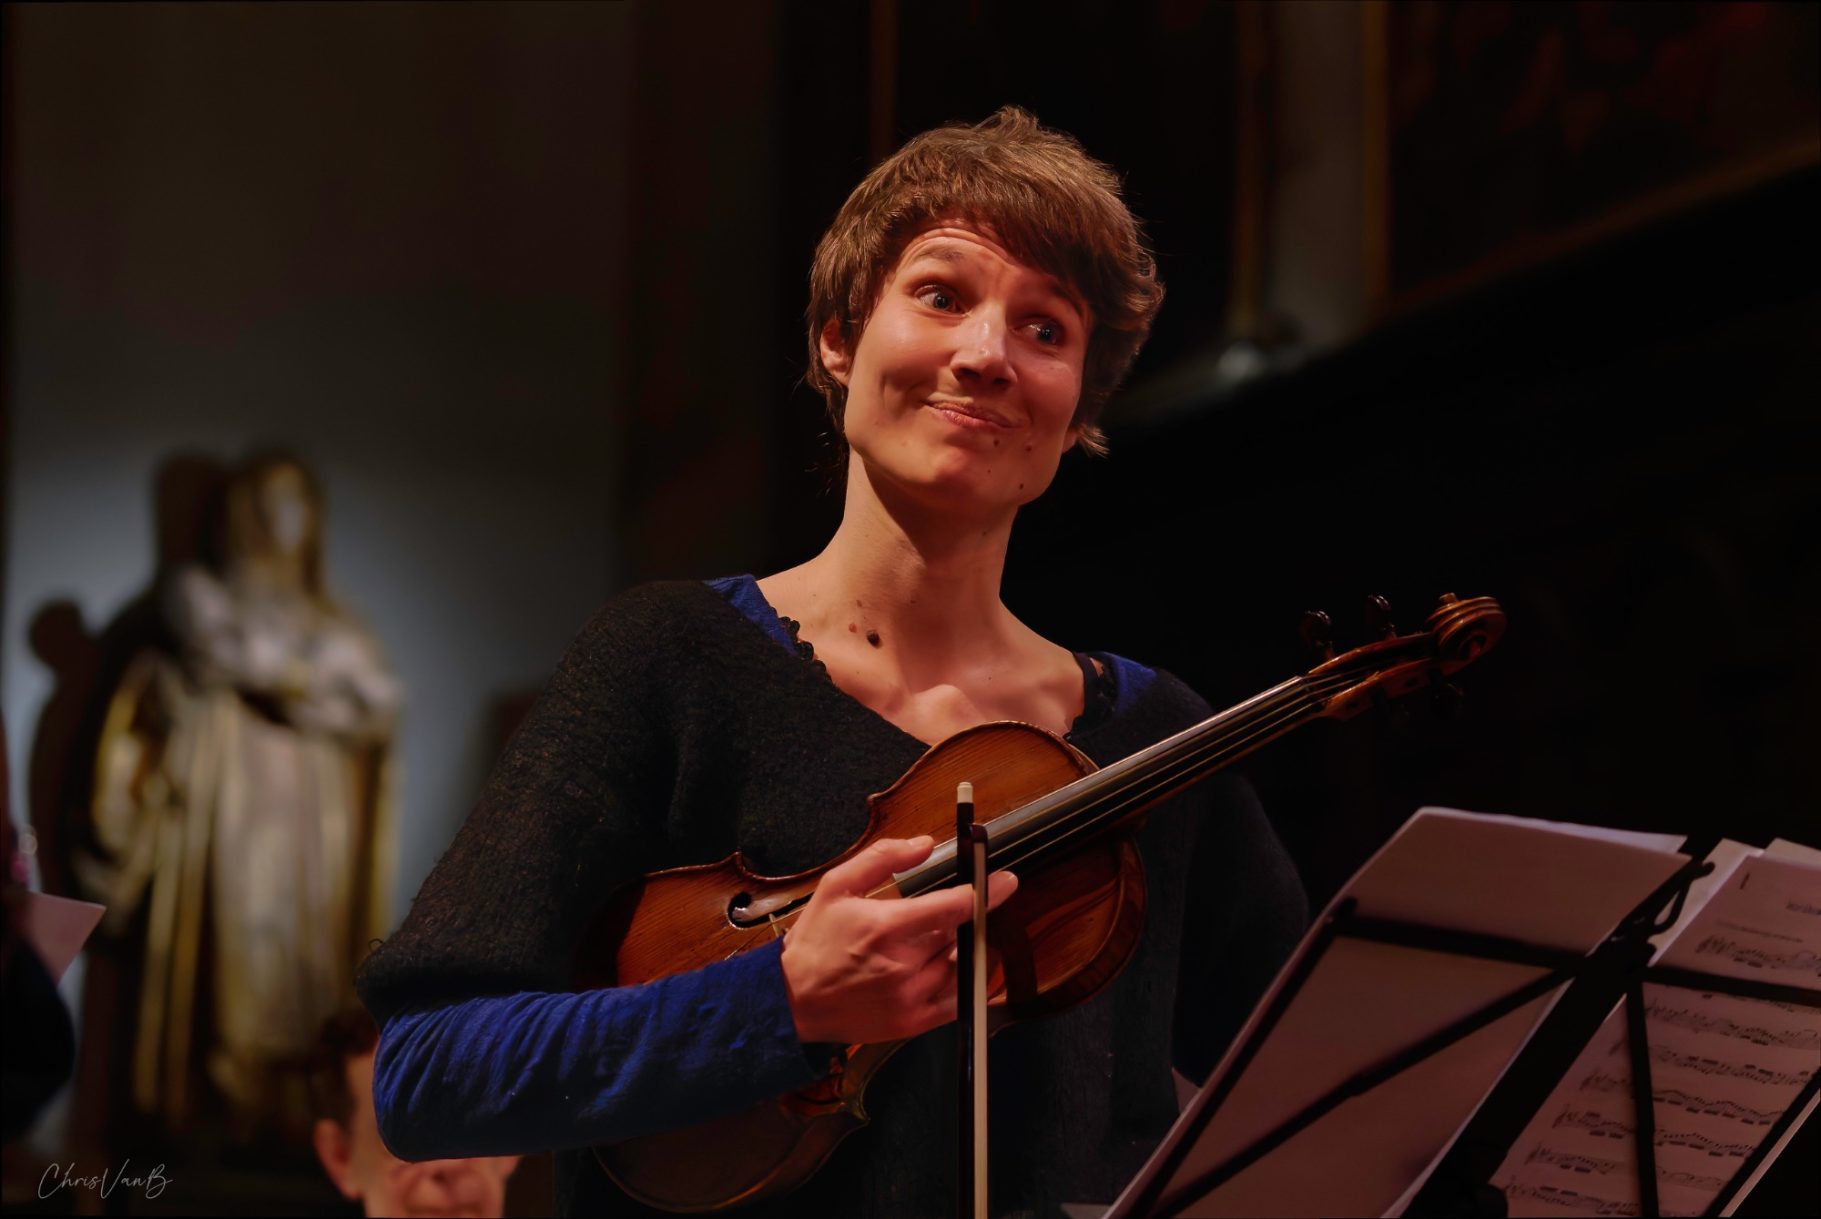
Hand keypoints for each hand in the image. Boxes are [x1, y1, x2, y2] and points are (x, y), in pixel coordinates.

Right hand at [780, 836, 1017, 1044]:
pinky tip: (961, 971)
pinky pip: (959, 1003)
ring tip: (931, 943)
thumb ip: (883, 858)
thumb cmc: (815, 941)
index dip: (986, 892)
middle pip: (960, 935)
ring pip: (961, 966)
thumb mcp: (837, 886)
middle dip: (958, 921)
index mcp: (887, 927)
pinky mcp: (913, 1023)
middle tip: (943, 915)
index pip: (954, 907)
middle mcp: (903, 965)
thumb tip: (925, 844)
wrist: (792, 1001)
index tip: (1005, 881)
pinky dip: (968, 985)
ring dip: (959, 950)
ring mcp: (911, 998)